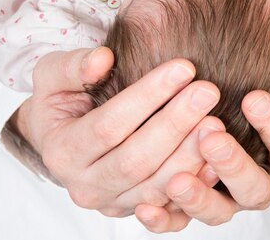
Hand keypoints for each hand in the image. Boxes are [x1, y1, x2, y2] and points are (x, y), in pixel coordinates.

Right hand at [10, 47, 222, 216]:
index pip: (109, 125)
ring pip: (156, 187)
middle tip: (208, 91)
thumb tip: (103, 59)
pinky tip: (216, 161)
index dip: (148, 96)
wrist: (60, 137)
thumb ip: (73, 65)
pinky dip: (195, 187)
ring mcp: (111, 204)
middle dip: (176, 124)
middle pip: (136, 160)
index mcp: (62, 151)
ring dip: (190, 156)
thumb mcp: (52, 74)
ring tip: (217, 121)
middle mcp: (85, 185)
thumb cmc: (62, 100)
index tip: (184, 67)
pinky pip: (170, 208)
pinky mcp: (135, 211)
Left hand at [134, 73, 269, 231]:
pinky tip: (145, 207)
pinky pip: (180, 224)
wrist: (233, 122)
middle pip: (255, 188)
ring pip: (219, 212)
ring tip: (177, 180)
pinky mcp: (196, 211)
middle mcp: (261, 186)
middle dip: (234, 164)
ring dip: (199, 198)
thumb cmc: (258, 106)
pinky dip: (163, 219)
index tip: (253, 97)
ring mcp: (228, 202)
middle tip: (211, 135)